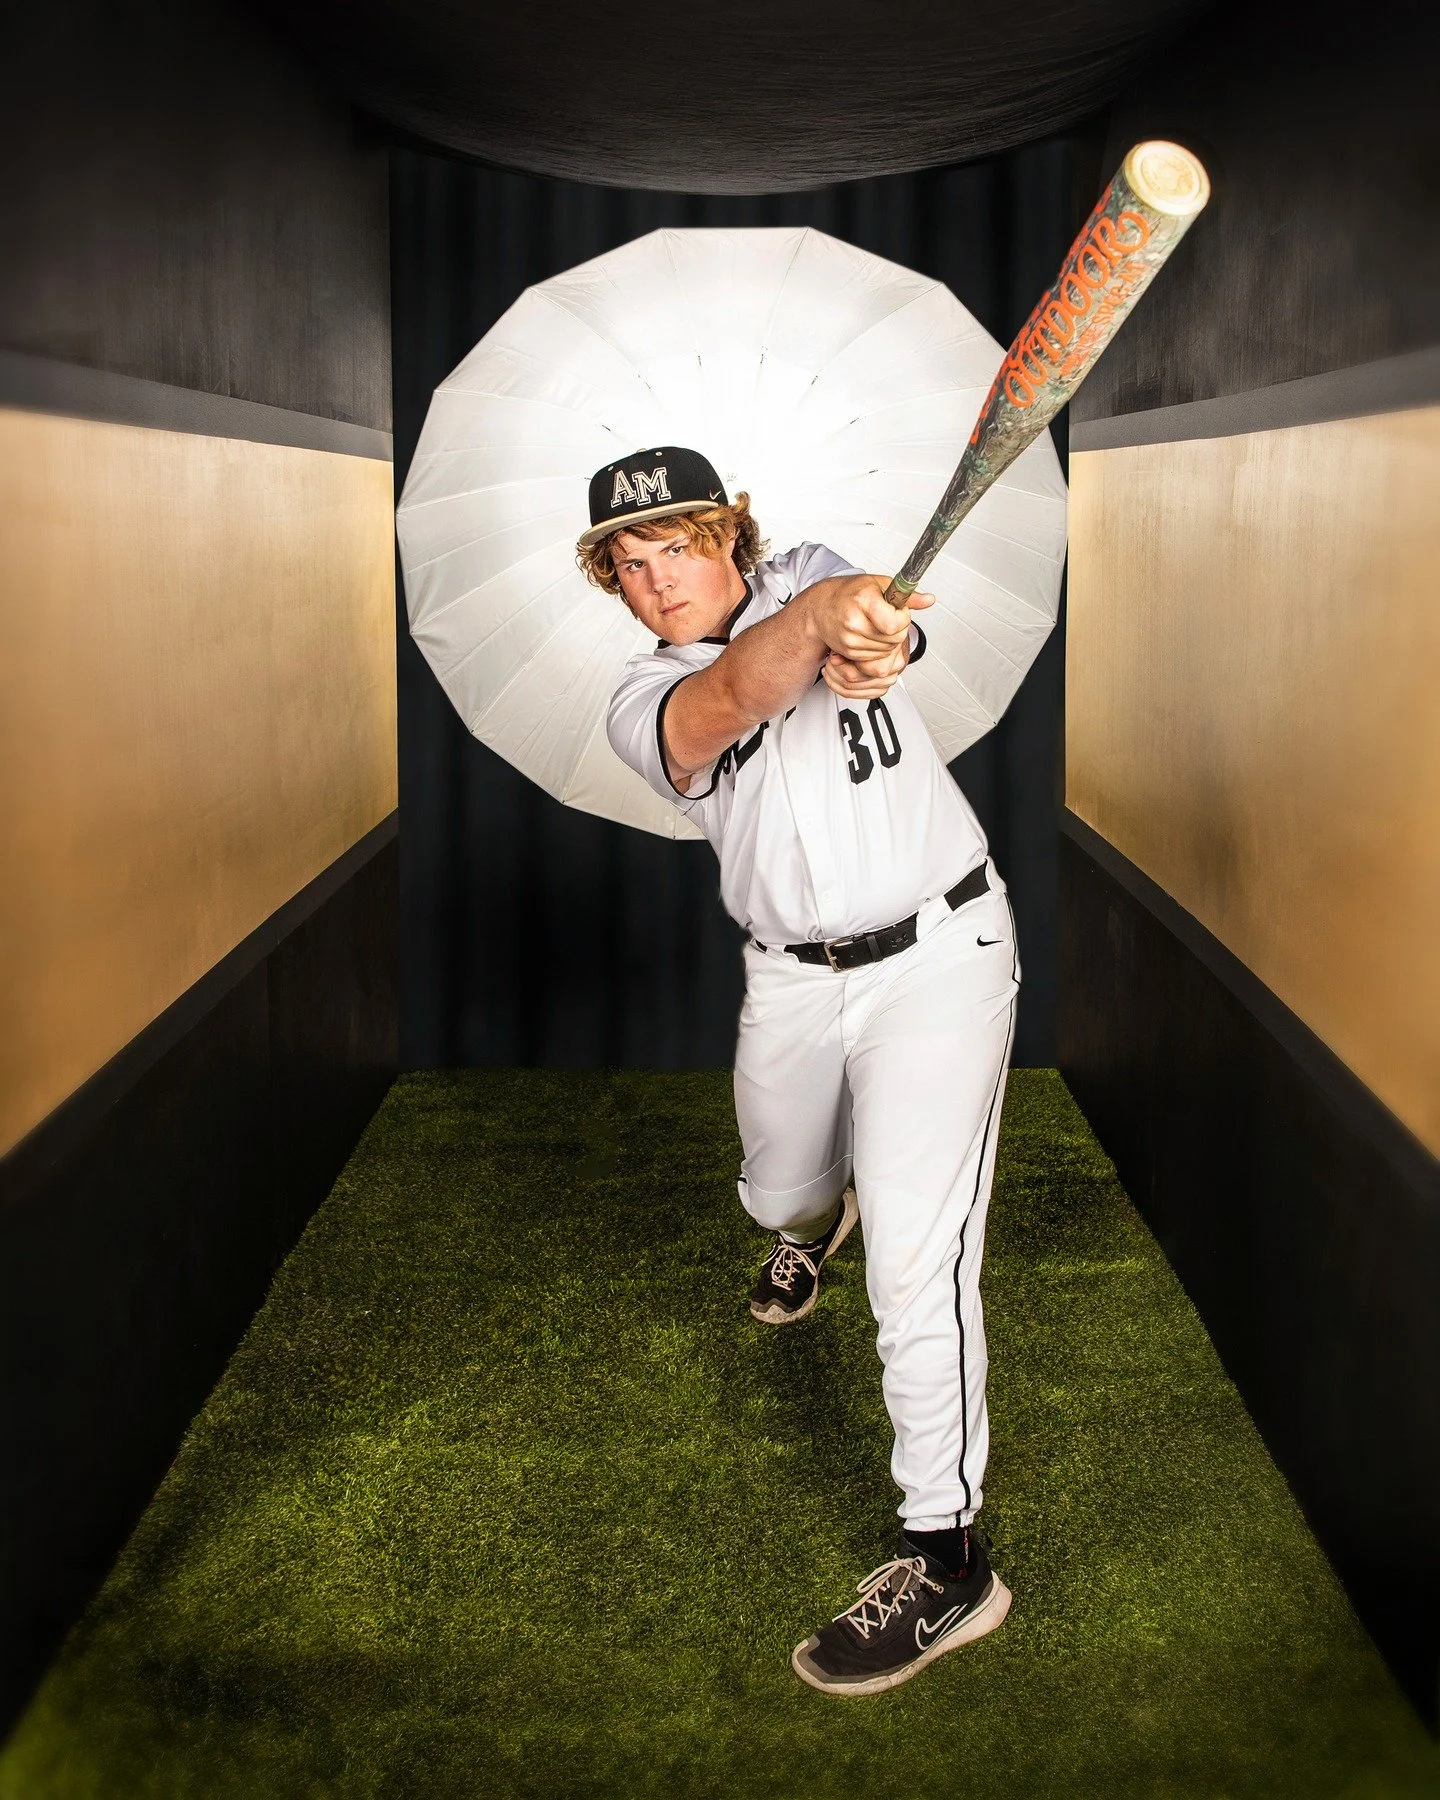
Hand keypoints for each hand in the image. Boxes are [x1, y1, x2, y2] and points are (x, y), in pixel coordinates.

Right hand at [809, 577, 932, 698]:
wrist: (822, 605)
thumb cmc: (850, 593)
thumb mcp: (880, 585)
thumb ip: (907, 595)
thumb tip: (929, 600)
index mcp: (863, 600)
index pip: (893, 624)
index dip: (903, 619)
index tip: (899, 611)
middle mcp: (853, 621)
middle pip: (893, 640)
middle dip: (898, 630)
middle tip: (889, 618)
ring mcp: (849, 639)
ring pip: (886, 652)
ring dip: (889, 642)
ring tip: (879, 626)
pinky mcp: (848, 652)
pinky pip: (875, 659)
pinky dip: (879, 649)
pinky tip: (872, 636)